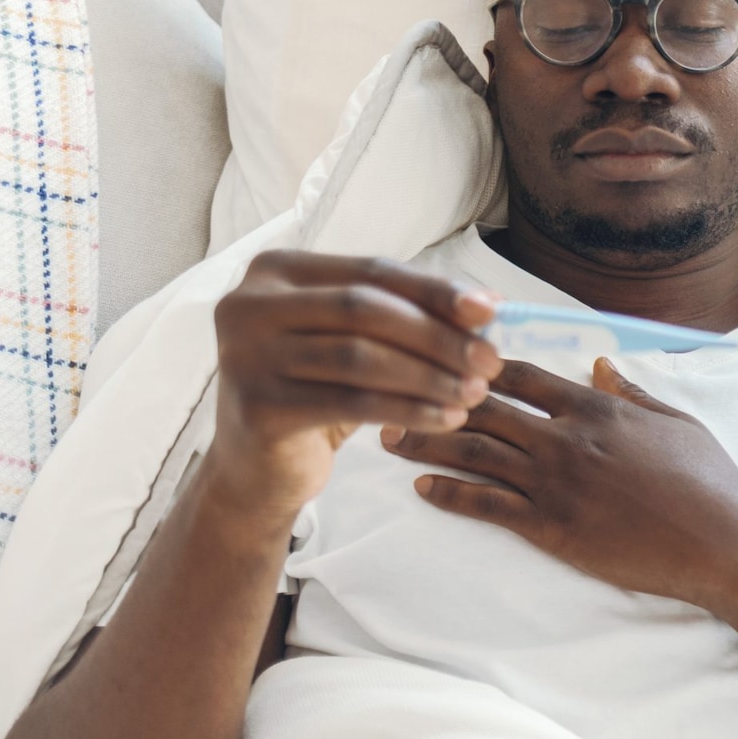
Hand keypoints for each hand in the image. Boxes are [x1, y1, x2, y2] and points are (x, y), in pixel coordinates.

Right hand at [209, 250, 502, 519]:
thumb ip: (406, 316)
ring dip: (430, 375)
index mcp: (274, 270)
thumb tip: (487, 307)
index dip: (436, 290)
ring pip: (361, 357)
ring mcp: (245, 355)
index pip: (372, 270)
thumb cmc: (316, 390)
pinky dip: (409, 410)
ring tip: (475, 393)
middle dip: (437, 335)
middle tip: (490, 360)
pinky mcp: (258, 407)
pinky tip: (447, 419)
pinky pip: (352, 402)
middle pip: (365, 309)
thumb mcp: (357, 343)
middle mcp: (248, 305)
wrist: (258, 468)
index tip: (492, 311)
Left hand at [379, 357, 737, 610]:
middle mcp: (567, 438)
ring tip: (388, 433)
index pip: (521, 374)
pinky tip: (421, 488)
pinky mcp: (551, 527)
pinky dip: (448, 493)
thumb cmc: (710, 482)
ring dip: (426, 441)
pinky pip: (486, 505)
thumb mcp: (676, 422)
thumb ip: (631, 392)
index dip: (478, 362)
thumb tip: (601, 365)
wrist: (723, 542)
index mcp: (596, 408)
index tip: (444, 353)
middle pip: (483, 407)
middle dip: (434, 394)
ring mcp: (556, 483)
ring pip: (474, 452)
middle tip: (391, 388)